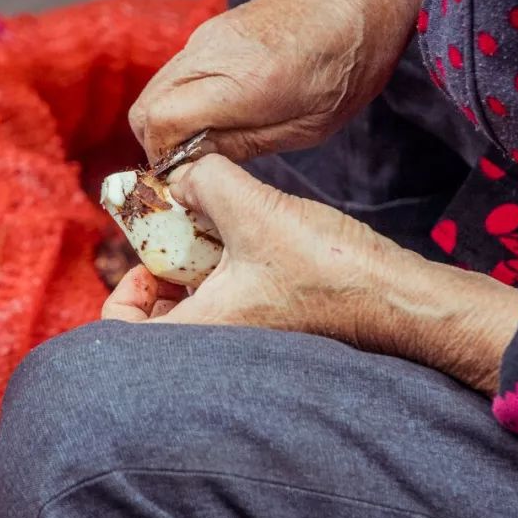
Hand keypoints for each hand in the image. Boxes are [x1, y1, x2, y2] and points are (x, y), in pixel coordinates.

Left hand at [101, 155, 517, 395]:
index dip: (123, 297)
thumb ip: (203, 180)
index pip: (124, 338)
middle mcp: (220, 344)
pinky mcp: (275, 324)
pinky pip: (232, 303)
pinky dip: (228, 274)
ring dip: (198, 271)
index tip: (145, 264)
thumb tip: (181, 173)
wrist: (394, 294)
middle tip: (179, 239)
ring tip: (217, 231)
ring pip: (200, 309)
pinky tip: (251, 240)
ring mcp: (249, 338)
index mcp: (201, 330)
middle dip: (163, 277)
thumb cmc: (326, 265)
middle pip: (162, 322)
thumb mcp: (252, 208)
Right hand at [128, 0, 433, 163]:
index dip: (166, 159)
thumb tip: (192, 169)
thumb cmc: (345, 65)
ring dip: (169, 124)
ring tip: (207, 145)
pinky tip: (215, 117)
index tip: (188, 179)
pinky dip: (180, 103)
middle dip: (160, 146)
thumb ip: (242, 146)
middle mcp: (213, 54)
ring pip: (155, 91)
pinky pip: (174, 76)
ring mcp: (205, 38)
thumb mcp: (305, 127)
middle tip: (194, 168)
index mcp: (243, 81)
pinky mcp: (207, 34)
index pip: (161, 122)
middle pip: (145, 109)